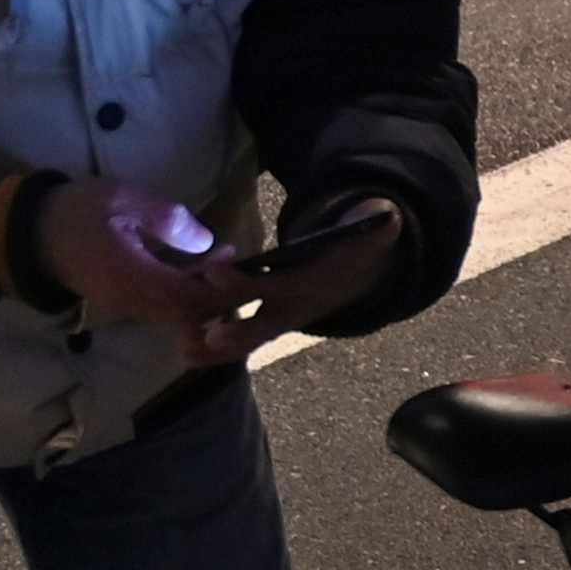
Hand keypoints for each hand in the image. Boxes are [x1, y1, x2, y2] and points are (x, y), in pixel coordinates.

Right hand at [33, 182, 255, 331]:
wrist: (28, 232)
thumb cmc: (77, 210)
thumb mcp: (124, 200)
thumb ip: (167, 219)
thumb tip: (205, 241)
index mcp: (133, 280)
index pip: (190, 301)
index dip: (219, 285)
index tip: (232, 255)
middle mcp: (131, 303)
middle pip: (187, 314)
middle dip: (215, 290)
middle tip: (228, 255)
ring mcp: (124, 307)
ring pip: (175, 313)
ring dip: (199, 290)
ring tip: (214, 256)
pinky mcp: (120, 303)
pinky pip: (160, 306)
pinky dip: (181, 290)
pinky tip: (190, 263)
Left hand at [201, 198, 405, 360]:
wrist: (368, 268)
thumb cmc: (360, 240)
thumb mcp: (375, 228)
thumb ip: (377, 222)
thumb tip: (385, 216)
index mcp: (318, 281)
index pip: (277, 283)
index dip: (244, 280)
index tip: (212, 272)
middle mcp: (301, 306)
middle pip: (262, 323)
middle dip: (233, 332)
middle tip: (201, 338)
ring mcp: (288, 318)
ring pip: (252, 339)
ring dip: (219, 349)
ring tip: (185, 353)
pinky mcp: (276, 322)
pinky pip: (246, 340)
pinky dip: (219, 349)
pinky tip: (189, 352)